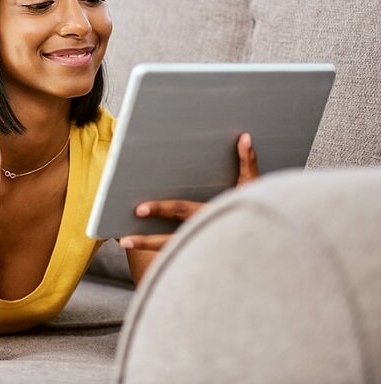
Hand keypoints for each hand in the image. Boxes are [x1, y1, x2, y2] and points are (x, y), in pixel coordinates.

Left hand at [119, 132, 260, 250]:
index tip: (140, 210)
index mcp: (211, 214)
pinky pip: (175, 257)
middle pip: (171, 238)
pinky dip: (159, 256)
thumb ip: (247, 164)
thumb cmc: (259, 212)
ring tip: (123, 242)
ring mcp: (202, 249)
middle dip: (147, 240)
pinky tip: (137, 246)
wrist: (271, 246)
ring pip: (170, 252)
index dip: (161, 209)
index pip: (181, 210)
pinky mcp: (202, 257)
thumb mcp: (254, 187)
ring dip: (146, 247)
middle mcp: (203, 234)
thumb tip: (245, 138)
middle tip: (124, 239)